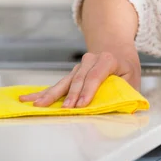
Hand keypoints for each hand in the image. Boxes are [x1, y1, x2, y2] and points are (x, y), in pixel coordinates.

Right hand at [19, 51, 140, 107]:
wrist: (118, 51)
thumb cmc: (127, 69)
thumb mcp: (133, 79)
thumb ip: (127, 93)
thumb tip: (123, 109)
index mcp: (108, 60)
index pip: (96, 76)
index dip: (88, 91)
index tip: (81, 105)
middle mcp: (91, 60)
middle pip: (78, 79)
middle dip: (70, 96)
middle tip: (64, 110)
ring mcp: (79, 66)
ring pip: (65, 82)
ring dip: (51, 95)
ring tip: (38, 105)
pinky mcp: (72, 73)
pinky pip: (58, 84)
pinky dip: (44, 92)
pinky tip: (28, 99)